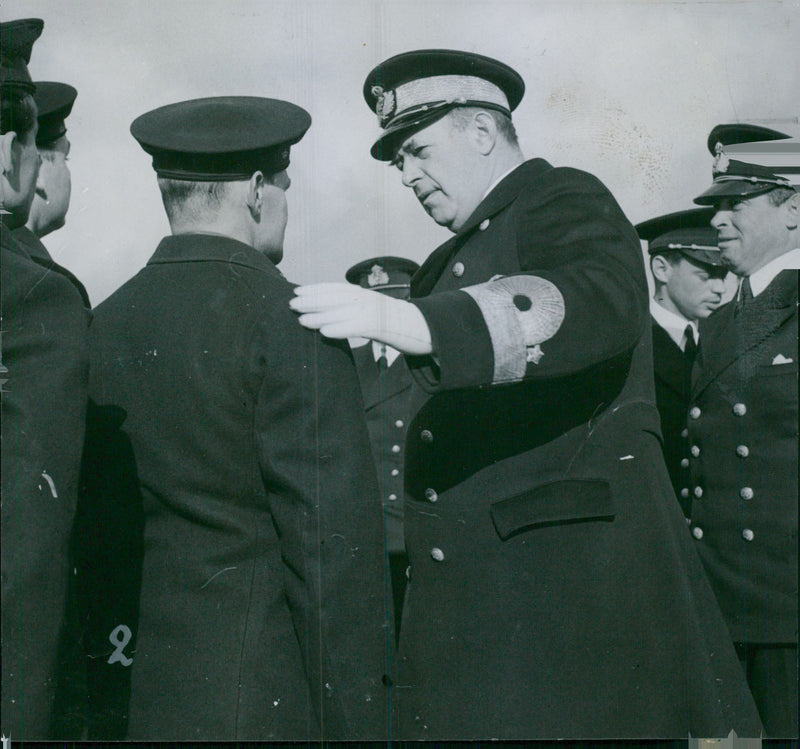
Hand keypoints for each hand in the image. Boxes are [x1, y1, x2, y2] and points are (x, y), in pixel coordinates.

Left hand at [290, 283, 432, 354]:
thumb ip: (357, 313)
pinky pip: (356, 327)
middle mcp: (367, 299)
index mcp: (365, 295)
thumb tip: (334, 318)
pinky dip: (339, 329)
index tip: (298, 290)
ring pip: (342, 312)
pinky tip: (324, 333)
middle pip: (335, 298)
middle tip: (291, 303)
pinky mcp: (381, 327)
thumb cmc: (398, 324)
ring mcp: (374, 312)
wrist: (426, 328)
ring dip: (319, 316)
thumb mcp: (375, 312)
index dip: (316, 289)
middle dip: (311, 300)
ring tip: (301, 319)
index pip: (336, 288)